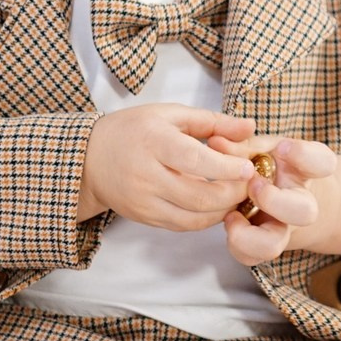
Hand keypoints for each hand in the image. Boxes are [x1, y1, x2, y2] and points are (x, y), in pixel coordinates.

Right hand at [78, 106, 255, 231]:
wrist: (89, 159)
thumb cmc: (133, 130)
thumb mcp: (169, 115)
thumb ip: (211, 121)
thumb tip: (249, 128)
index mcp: (153, 142)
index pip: (194, 160)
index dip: (225, 168)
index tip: (248, 168)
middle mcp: (146, 175)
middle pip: (198, 196)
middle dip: (232, 194)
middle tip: (250, 184)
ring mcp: (144, 201)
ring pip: (194, 217)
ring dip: (223, 210)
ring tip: (238, 195)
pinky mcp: (145, 218)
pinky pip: (183, 225)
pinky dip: (206, 219)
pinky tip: (218, 206)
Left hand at [220, 136, 339, 264]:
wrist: (283, 195)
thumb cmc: (269, 164)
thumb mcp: (259, 147)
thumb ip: (240, 145)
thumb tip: (216, 142)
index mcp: (304, 171)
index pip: (322, 163)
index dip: (302, 155)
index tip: (281, 148)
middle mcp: (299, 203)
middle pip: (305, 212)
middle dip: (274, 201)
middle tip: (253, 185)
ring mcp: (281, 228)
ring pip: (273, 245)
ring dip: (249, 234)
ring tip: (232, 214)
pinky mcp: (261, 245)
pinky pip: (250, 256)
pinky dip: (236, 243)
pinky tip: (230, 220)